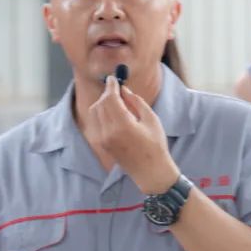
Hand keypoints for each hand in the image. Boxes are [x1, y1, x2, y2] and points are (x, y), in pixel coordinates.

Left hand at [86, 76, 179, 193]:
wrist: (150, 171)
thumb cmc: (156, 145)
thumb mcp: (151, 119)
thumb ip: (136, 102)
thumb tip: (123, 89)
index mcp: (123, 125)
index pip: (110, 99)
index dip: (110, 86)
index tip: (113, 78)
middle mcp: (108, 132)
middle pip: (100, 104)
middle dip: (107, 93)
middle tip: (116, 88)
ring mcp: (102, 139)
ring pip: (95, 112)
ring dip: (102, 102)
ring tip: (116, 100)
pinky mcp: (100, 143)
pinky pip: (95, 122)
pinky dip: (100, 113)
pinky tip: (112, 112)